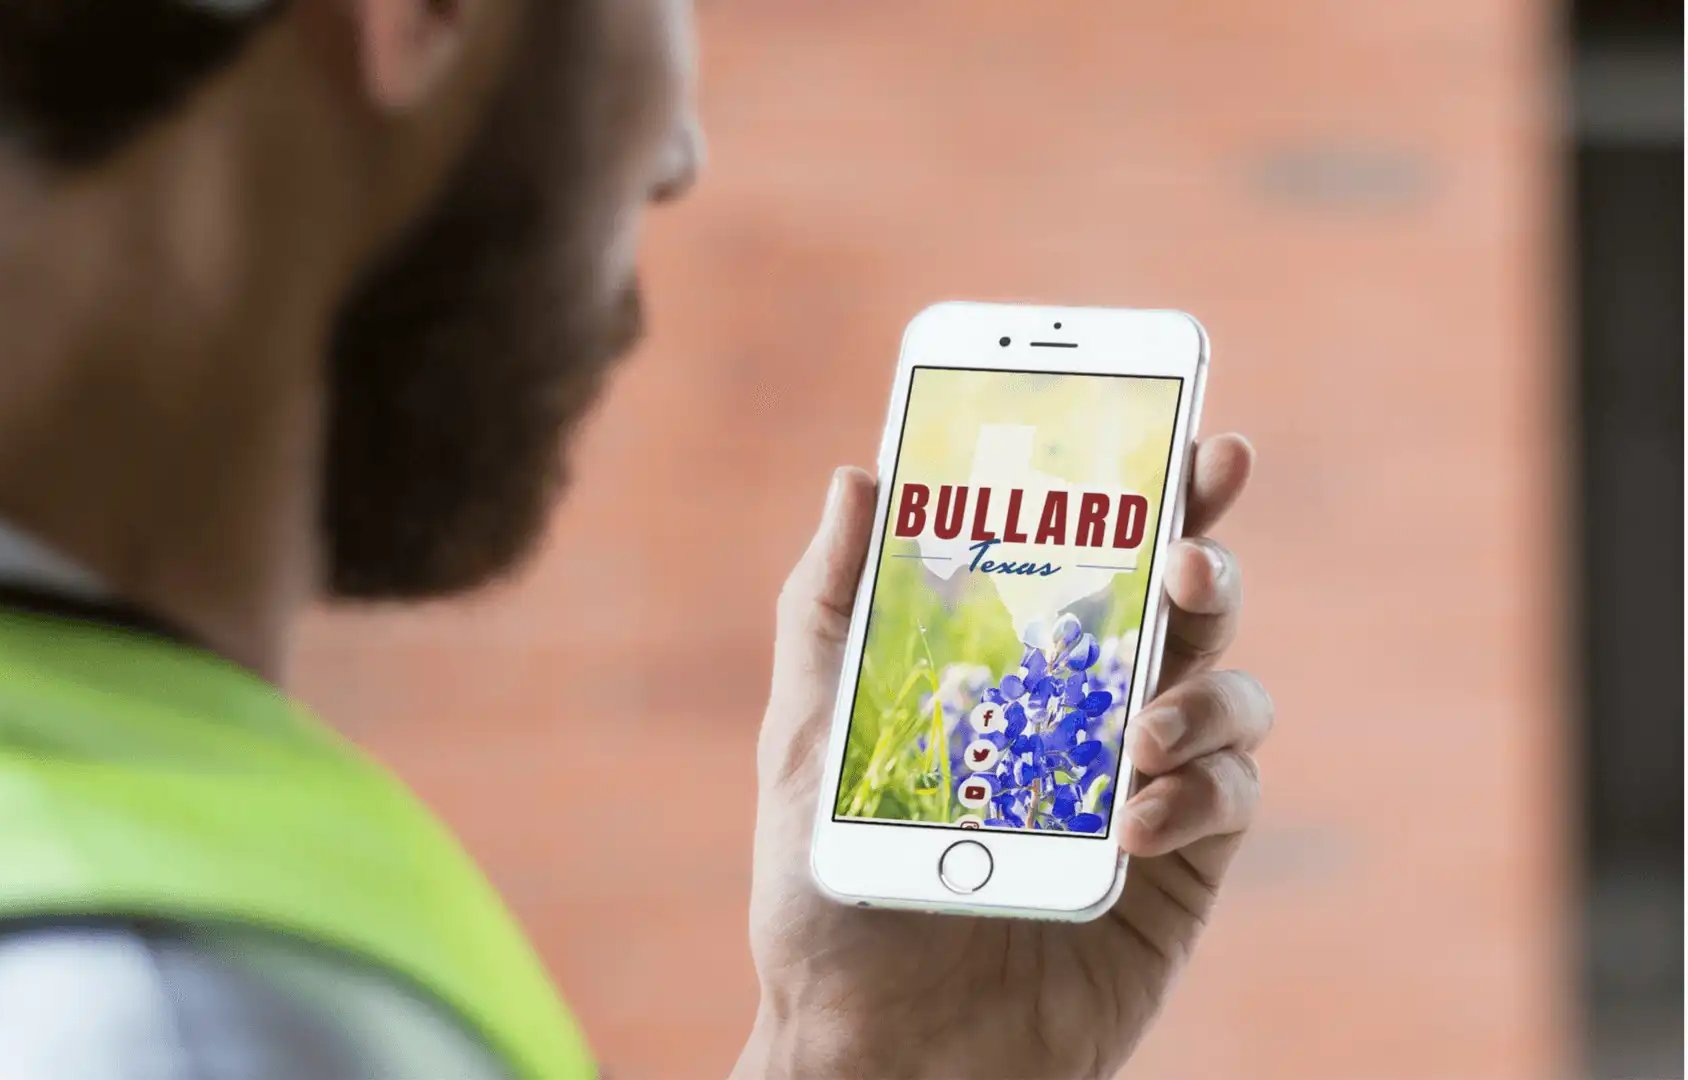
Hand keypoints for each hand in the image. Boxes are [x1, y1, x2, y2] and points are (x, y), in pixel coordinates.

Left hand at [735, 435, 1270, 1079]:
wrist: (875, 1049)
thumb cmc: (830, 897)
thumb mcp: (811, 741)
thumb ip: (830, 610)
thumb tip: (859, 476)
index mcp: (1009, 669)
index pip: (1088, 556)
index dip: (1144, 489)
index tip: (1179, 429)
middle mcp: (1087, 713)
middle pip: (1178, 605)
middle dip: (1204, 555)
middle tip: (1193, 549)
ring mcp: (1139, 786)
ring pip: (1227, 693)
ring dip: (1205, 690)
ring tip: (1142, 731)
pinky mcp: (1174, 868)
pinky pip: (1226, 799)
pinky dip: (1197, 794)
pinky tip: (1134, 821)